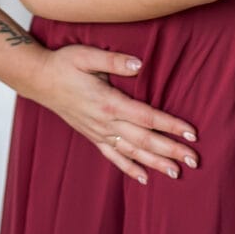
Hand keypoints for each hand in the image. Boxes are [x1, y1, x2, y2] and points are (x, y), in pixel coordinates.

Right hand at [29, 43, 198, 184]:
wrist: (39, 79)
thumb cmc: (64, 63)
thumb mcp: (86, 55)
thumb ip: (114, 61)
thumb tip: (139, 64)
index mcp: (108, 102)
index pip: (146, 117)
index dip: (170, 125)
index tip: (190, 133)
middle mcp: (105, 122)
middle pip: (144, 139)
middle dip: (171, 150)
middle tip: (194, 159)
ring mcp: (98, 132)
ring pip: (132, 152)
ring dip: (155, 163)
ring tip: (176, 173)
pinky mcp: (92, 136)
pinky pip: (113, 156)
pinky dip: (129, 168)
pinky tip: (143, 178)